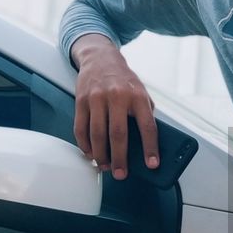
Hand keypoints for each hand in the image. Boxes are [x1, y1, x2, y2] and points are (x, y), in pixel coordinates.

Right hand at [72, 44, 159, 179]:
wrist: (100, 58)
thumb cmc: (123, 80)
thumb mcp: (141, 92)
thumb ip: (144, 114)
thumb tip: (145, 144)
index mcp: (137, 96)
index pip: (147, 126)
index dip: (150, 147)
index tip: (152, 164)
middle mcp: (117, 96)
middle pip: (118, 134)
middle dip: (120, 158)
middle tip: (121, 174)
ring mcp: (97, 98)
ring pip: (97, 134)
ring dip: (100, 155)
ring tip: (105, 167)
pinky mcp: (81, 101)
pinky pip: (80, 128)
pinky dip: (85, 145)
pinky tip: (90, 153)